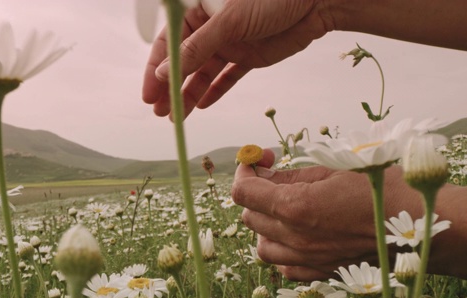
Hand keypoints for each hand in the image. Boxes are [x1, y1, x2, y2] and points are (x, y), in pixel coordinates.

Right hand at [142, 0, 330, 117]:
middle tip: (160, 112)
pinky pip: (227, 77)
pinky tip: (202, 105)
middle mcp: (211, 27)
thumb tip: (162, 73)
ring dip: (189, 94)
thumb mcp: (229, 22)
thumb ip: (196, 48)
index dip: (156, 69)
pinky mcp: (248, 56)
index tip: (149, 94)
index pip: (169, 43)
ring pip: (203, 73)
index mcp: (199, 10)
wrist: (316, 2)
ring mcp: (230, 42)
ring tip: (177, 117)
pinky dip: (215, 90)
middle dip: (171, 88)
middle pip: (184, 61)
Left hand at [231, 149, 421, 281]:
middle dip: (257, 194)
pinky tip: (299, 235)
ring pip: (261, 245)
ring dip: (266, 224)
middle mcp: (295, 238)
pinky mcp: (319, 273)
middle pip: (249, 216)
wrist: (421, 225)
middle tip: (277, 178)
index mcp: (296, 207)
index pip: (243, 192)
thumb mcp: (333, 170)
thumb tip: (264, 172)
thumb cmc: (382, 189)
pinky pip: (283, 266)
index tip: (258, 163)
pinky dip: (283, 249)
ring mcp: (306, 260)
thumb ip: (292, 175)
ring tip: (287, 209)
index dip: (245, 172)